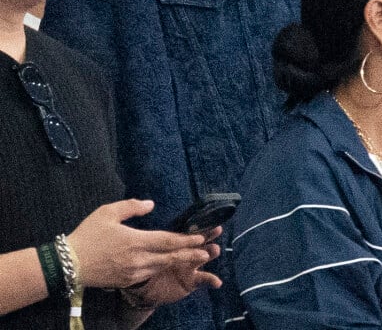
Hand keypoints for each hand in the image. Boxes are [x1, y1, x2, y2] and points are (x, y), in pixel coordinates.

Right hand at [68, 200, 220, 290]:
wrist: (70, 264)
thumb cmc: (89, 234)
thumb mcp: (109, 212)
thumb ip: (132, 206)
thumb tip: (151, 204)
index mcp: (135, 241)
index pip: (167, 241)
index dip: (186, 240)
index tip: (202, 237)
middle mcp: (138, 259)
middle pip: (170, 257)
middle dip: (190, 254)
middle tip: (209, 252)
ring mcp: (133, 272)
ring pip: (161, 266)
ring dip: (179, 262)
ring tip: (195, 259)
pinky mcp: (127, 280)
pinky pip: (150, 272)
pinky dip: (163, 268)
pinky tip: (169, 264)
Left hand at [122, 227, 221, 307]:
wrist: (146, 292)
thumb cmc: (145, 267)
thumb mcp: (145, 247)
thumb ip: (147, 233)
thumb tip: (149, 206)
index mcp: (175, 244)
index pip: (186, 233)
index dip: (195, 226)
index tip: (204, 218)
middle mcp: (185, 253)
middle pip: (198, 241)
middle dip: (208, 235)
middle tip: (218, 229)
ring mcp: (190, 267)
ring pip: (202, 258)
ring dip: (210, 253)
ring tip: (215, 249)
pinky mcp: (191, 282)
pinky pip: (203, 279)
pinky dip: (211, 280)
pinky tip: (218, 282)